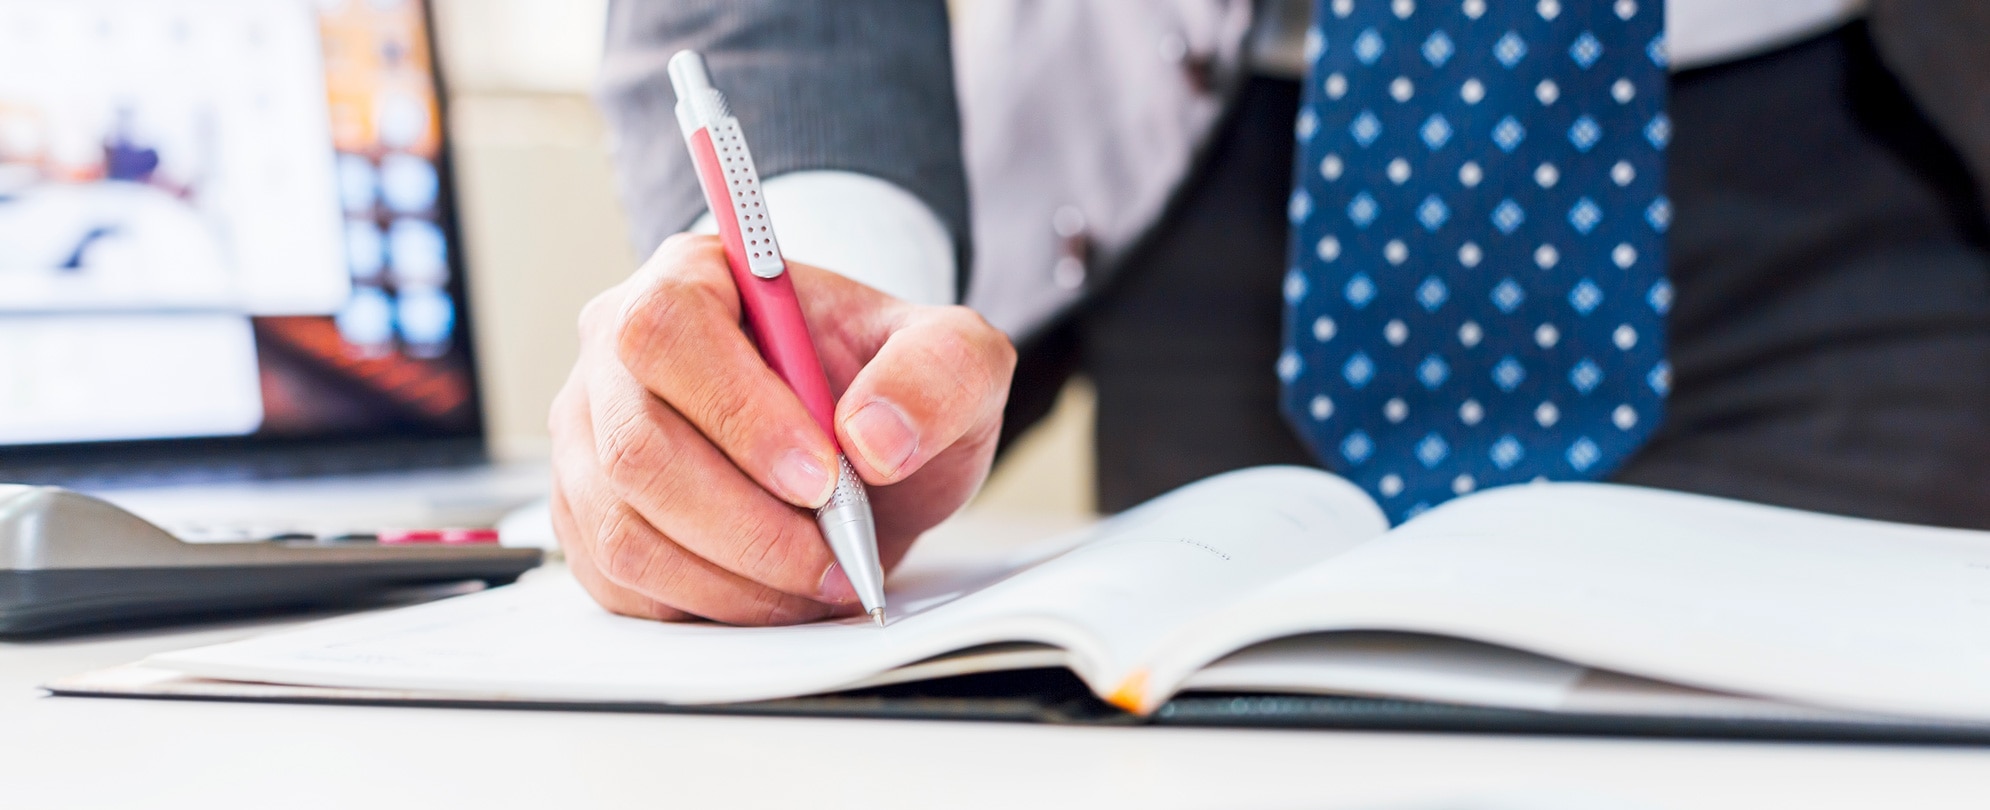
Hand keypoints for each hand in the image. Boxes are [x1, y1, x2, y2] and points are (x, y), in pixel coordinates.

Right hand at [549, 234, 1015, 624]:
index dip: (740, 414)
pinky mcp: (588, 519)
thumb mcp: (955, 357)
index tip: (824, 476)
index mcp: (693, 277)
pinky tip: (774, 593)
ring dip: (735, 579)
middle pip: (637, 449)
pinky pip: (622, 584)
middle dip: (750, 526)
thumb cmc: (886, 387)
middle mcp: (617, 354)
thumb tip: (875, 437)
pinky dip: (709, 607)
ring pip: (624, 531)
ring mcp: (589, 441)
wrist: (863, 442)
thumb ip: (939, 372)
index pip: (669, 331)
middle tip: (836, 554)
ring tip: (819, 578)